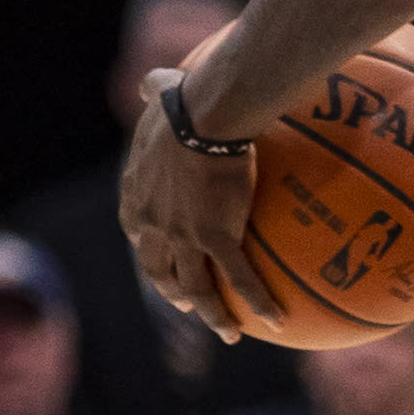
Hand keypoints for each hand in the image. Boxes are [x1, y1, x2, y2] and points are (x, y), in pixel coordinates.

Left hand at [118, 70, 271, 341]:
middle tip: (190, 306)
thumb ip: (153, 92)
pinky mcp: (214, 239)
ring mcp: (181, 237)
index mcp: (139, 196)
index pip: (138, 233)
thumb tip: (154, 82)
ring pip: (193, 287)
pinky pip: (238, 280)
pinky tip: (275, 320)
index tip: (162, 259)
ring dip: (211, 314)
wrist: (203, 119)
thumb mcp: (161, 95)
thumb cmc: (184, 102)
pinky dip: (255, 303)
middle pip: (158, 270)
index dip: (150, 250)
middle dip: (173, 292)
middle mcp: (152, 224)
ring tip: (229, 332)